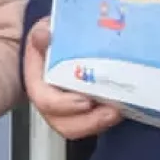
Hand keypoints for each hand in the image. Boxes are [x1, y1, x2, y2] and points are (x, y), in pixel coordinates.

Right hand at [23, 18, 122, 139]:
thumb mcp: (45, 30)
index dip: (65, 105)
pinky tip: (121, 108)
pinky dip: (106, 120)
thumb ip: (43, 33)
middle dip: (89, 122)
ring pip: (80, 128)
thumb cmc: (52, 38)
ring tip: (119, 112)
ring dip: (101, 124)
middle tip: (112, 111)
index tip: (85, 101)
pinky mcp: (83, 111)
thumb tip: (43, 34)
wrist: (60, 43)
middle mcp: (50, 102)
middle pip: (64, 124)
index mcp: (37, 83)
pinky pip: (92, 124)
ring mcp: (67, 109)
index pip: (46, 101)